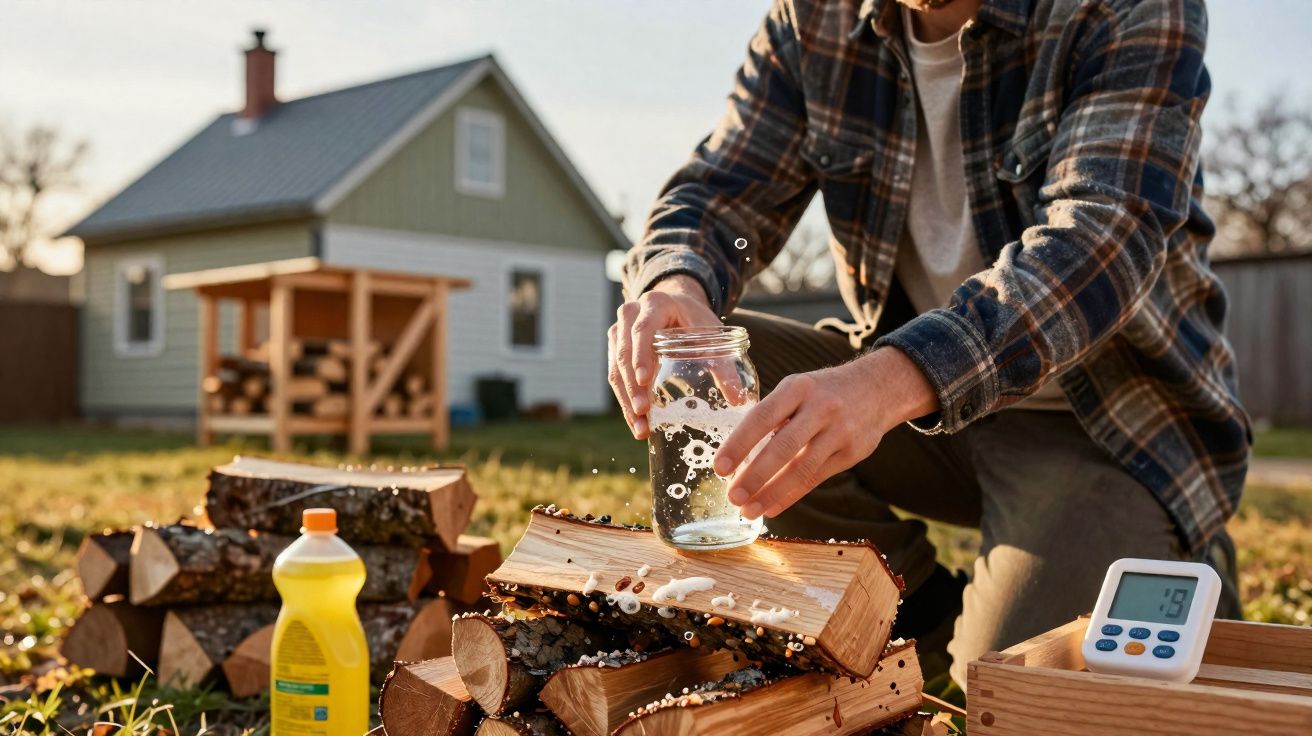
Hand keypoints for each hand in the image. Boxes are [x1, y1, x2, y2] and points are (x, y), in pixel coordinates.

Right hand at [608, 275, 721, 438]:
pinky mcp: (615, 348)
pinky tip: (636, 421)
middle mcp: (630, 315)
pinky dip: (625, 400)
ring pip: (615, 368)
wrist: (676, 305)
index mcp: (655, 304)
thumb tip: (737, 399)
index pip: (642, 330)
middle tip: (643, 412)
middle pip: (624, 353)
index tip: (644, 380)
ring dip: (626, 400)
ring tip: (640, 427)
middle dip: (632, 386)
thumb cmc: (695, 319)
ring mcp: (619, 332)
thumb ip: (723, 363)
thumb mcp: (712, 332)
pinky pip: (615, 375)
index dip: (641, 355)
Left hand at [714, 347, 938, 518]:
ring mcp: (839, 432)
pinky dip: (790, 495)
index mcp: (798, 388)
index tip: (720, 468)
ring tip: (748, 510)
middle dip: (754, 476)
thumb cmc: (824, 392)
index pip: (762, 417)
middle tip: (732, 497)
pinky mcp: (851, 453)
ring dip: (771, 493)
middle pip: (782, 447)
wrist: (878, 389)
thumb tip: (739, 453)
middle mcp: (820, 408)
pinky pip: (815, 479)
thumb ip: (773, 415)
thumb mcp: (798, 389)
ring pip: (801, 469)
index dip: (739, 444)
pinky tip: (772, 507)